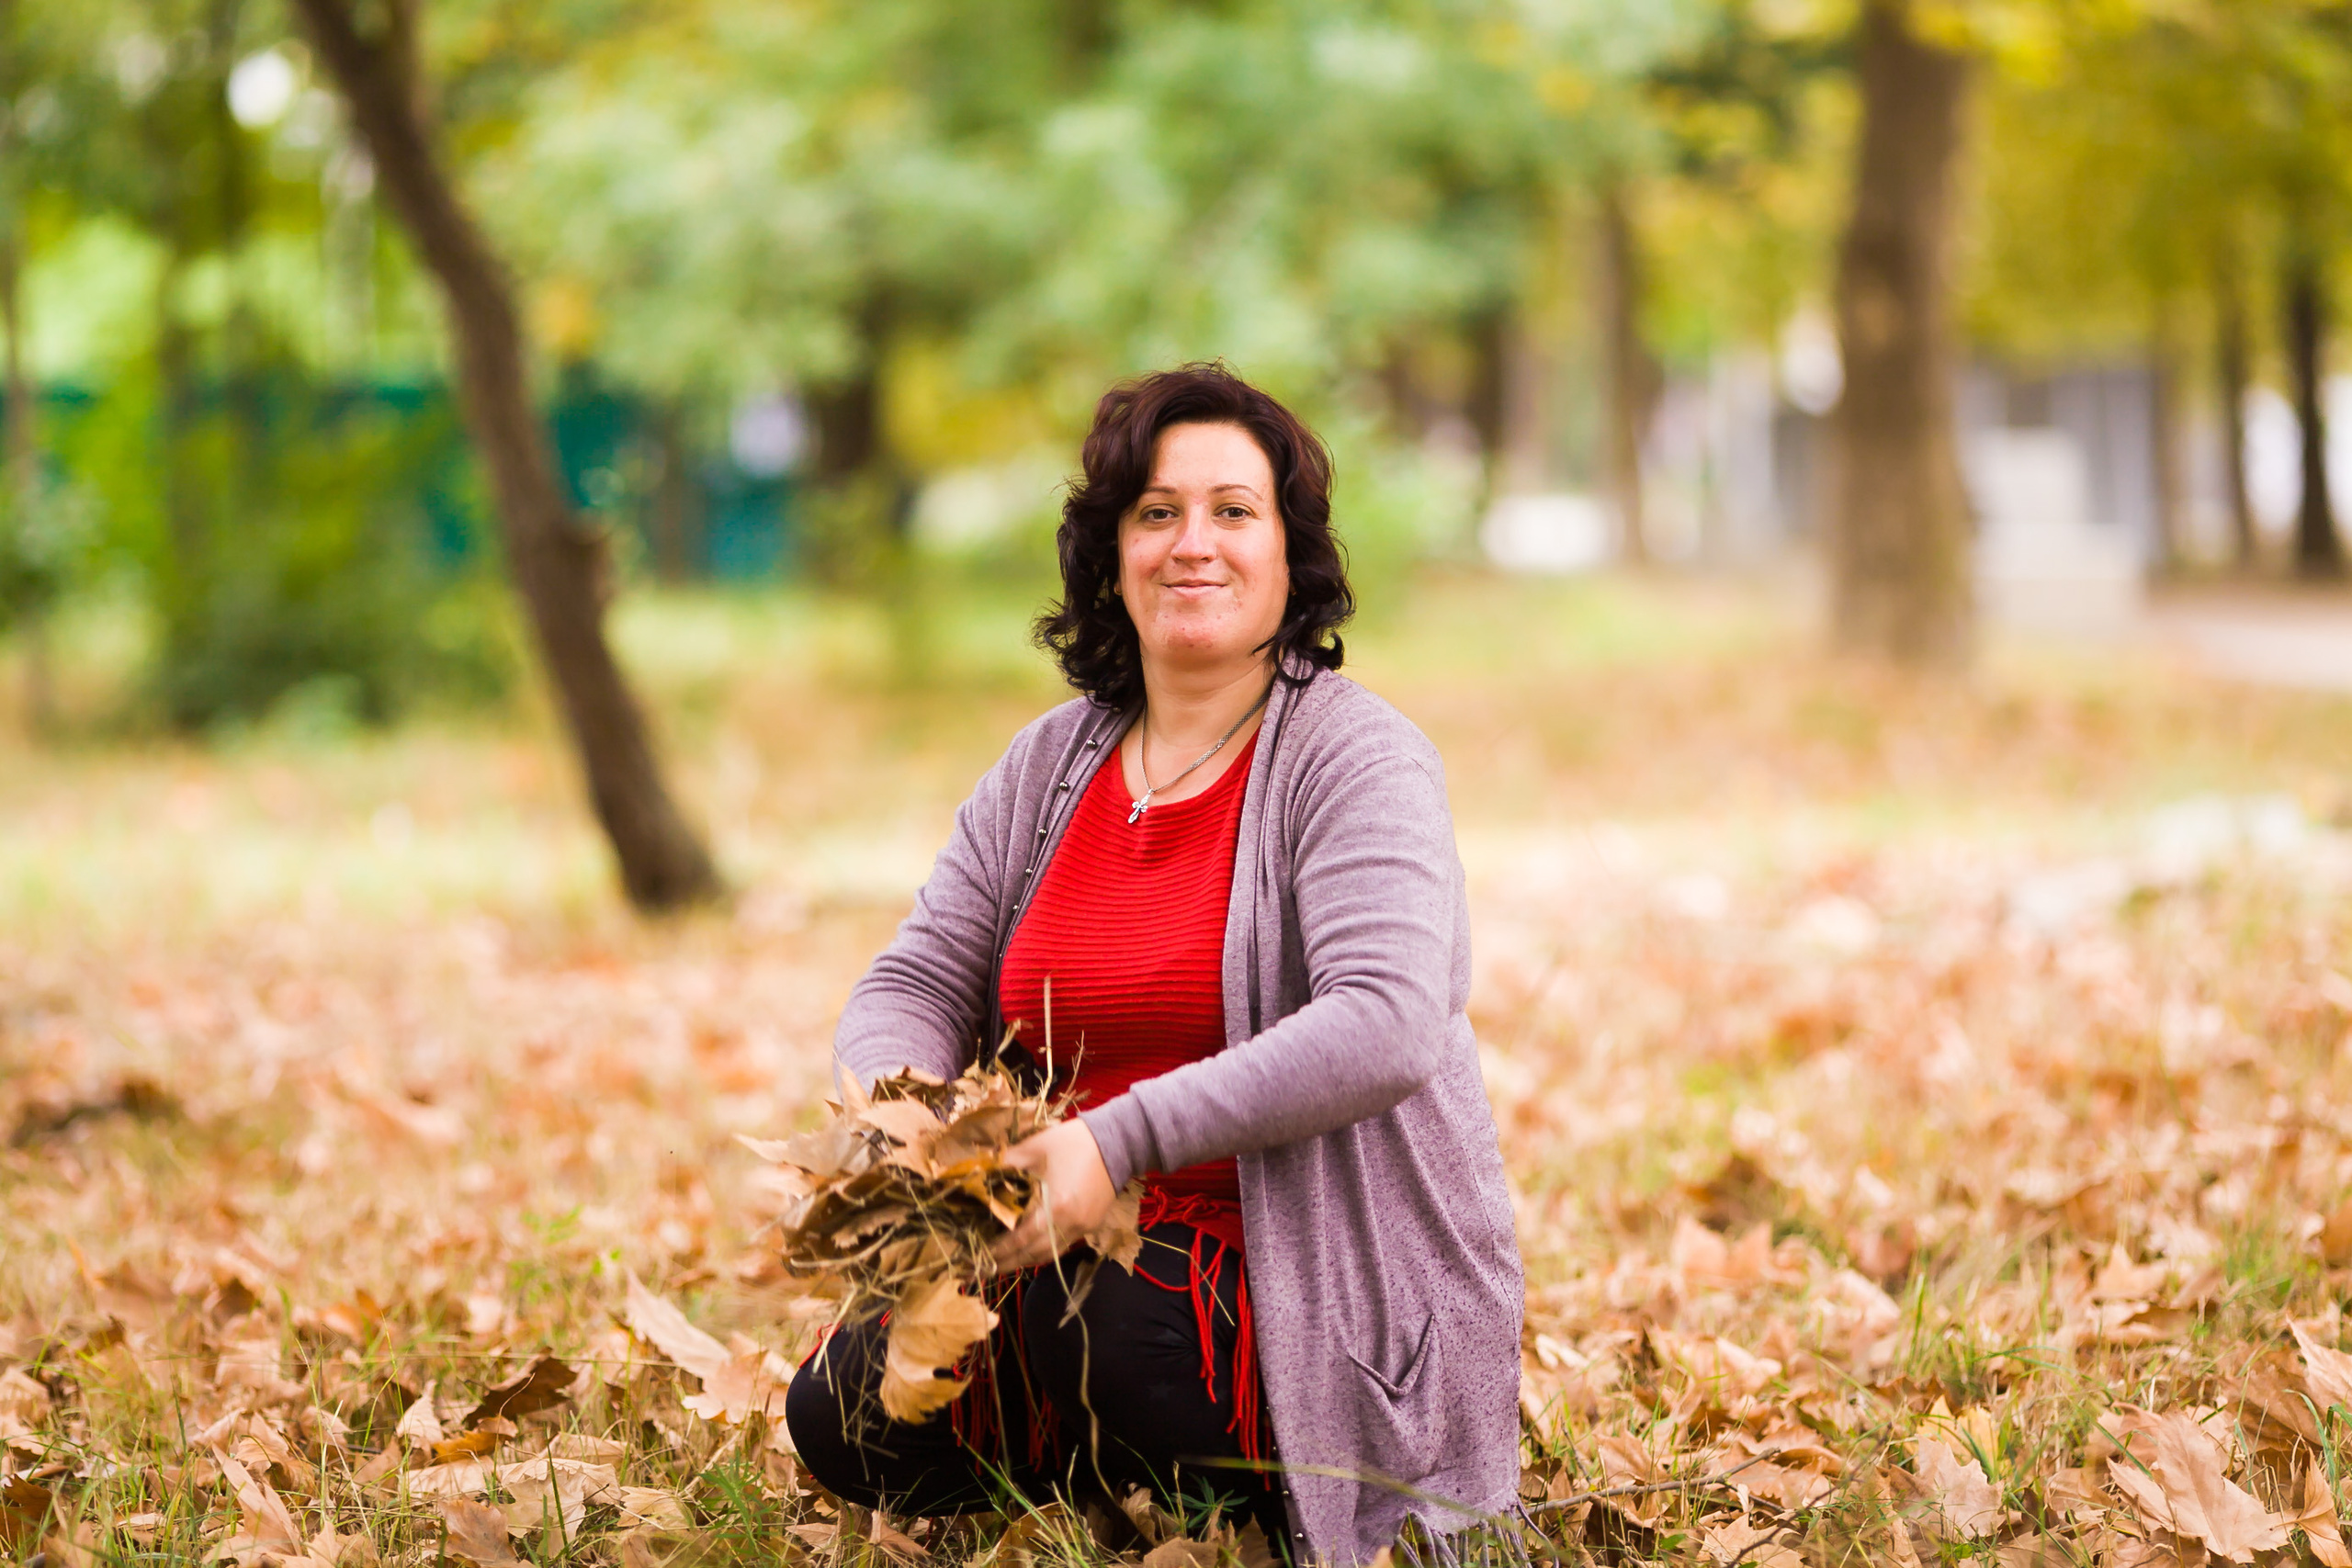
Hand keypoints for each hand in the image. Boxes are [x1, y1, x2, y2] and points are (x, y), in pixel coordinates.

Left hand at [990, 1118, 1113, 1272]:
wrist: (1118, 1142)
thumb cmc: (1075, 1142)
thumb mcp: (1036, 1146)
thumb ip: (1008, 1162)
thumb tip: (983, 1173)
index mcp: (1056, 1207)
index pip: (1022, 1238)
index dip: (1001, 1250)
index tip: (981, 1257)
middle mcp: (1071, 1224)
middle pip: (1035, 1254)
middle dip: (1010, 1263)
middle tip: (987, 1269)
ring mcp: (1084, 1227)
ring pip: (1051, 1254)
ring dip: (1028, 1260)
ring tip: (1006, 1264)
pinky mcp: (1091, 1224)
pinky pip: (1064, 1244)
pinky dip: (1045, 1250)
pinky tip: (1032, 1248)